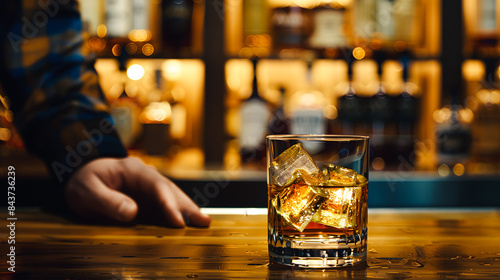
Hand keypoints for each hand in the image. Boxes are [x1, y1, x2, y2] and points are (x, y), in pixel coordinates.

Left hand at [64, 157, 210, 226]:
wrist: (81, 174)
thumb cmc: (83, 180)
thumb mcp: (87, 189)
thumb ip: (107, 200)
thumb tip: (132, 213)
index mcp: (134, 171)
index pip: (156, 186)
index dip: (169, 204)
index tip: (178, 221)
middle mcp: (147, 178)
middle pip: (171, 191)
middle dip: (187, 206)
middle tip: (204, 221)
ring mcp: (148, 189)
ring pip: (172, 198)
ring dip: (187, 210)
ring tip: (204, 223)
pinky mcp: (147, 200)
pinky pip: (164, 207)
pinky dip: (177, 215)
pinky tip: (188, 224)